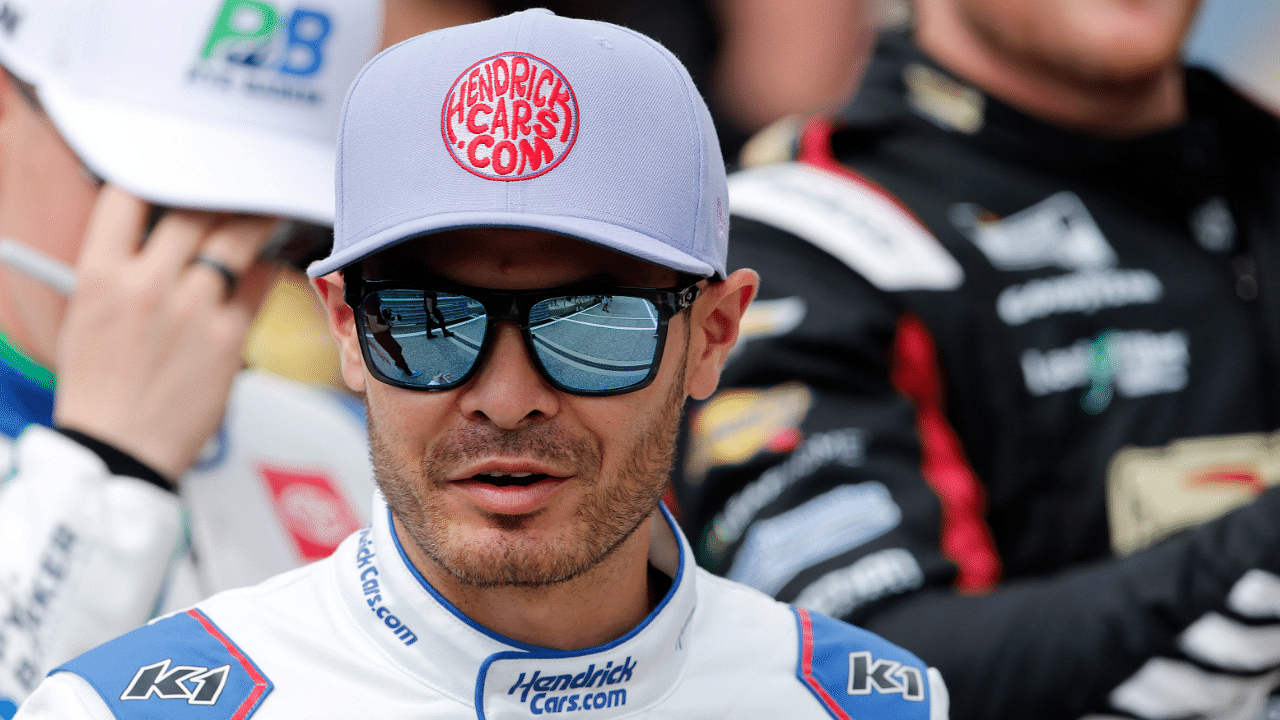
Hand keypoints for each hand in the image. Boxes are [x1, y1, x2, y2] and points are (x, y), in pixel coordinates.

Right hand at [53, 186, 278, 482]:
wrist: (121, 449)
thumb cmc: (103, 389)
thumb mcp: (89, 316)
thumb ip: (121, 269)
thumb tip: (158, 233)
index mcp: (100, 275)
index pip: (129, 196)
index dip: (158, 176)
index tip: (180, 172)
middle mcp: (146, 286)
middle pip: (193, 212)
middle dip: (219, 195)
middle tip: (239, 185)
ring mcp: (191, 310)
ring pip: (235, 241)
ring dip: (256, 221)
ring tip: (269, 208)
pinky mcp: (228, 337)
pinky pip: (260, 285)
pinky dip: (267, 270)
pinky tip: (273, 262)